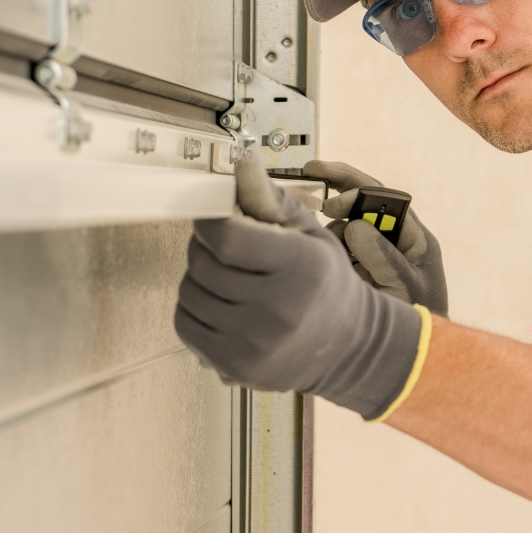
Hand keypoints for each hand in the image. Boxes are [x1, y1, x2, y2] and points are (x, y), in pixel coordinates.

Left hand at [174, 156, 424, 419]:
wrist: (346, 347)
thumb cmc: (323, 283)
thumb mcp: (309, 234)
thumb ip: (271, 200)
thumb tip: (241, 167)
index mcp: (301, 267)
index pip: (226, 237)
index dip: (209, 221)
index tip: (214, 219)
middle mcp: (278, 309)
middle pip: (202, 265)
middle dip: (202, 247)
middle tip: (221, 247)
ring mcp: (254, 343)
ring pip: (189, 294)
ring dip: (197, 278)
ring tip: (224, 277)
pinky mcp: (234, 366)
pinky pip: (185, 324)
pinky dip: (192, 308)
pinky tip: (218, 304)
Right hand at [300, 159, 448, 315]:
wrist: (414, 361)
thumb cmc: (421, 325)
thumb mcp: (406, 288)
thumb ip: (384, 257)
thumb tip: (355, 227)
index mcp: (413, 239)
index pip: (384, 197)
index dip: (355, 191)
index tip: (330, 201)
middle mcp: (393, 242)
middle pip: (363, 203)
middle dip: (338, 188)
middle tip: (310, 172)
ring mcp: (372, 258)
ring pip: (344, 229)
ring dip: (329, 233)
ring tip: (322, 251)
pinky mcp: (357, 274)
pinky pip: (336, 253)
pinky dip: (324, 252)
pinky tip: (317, 262)